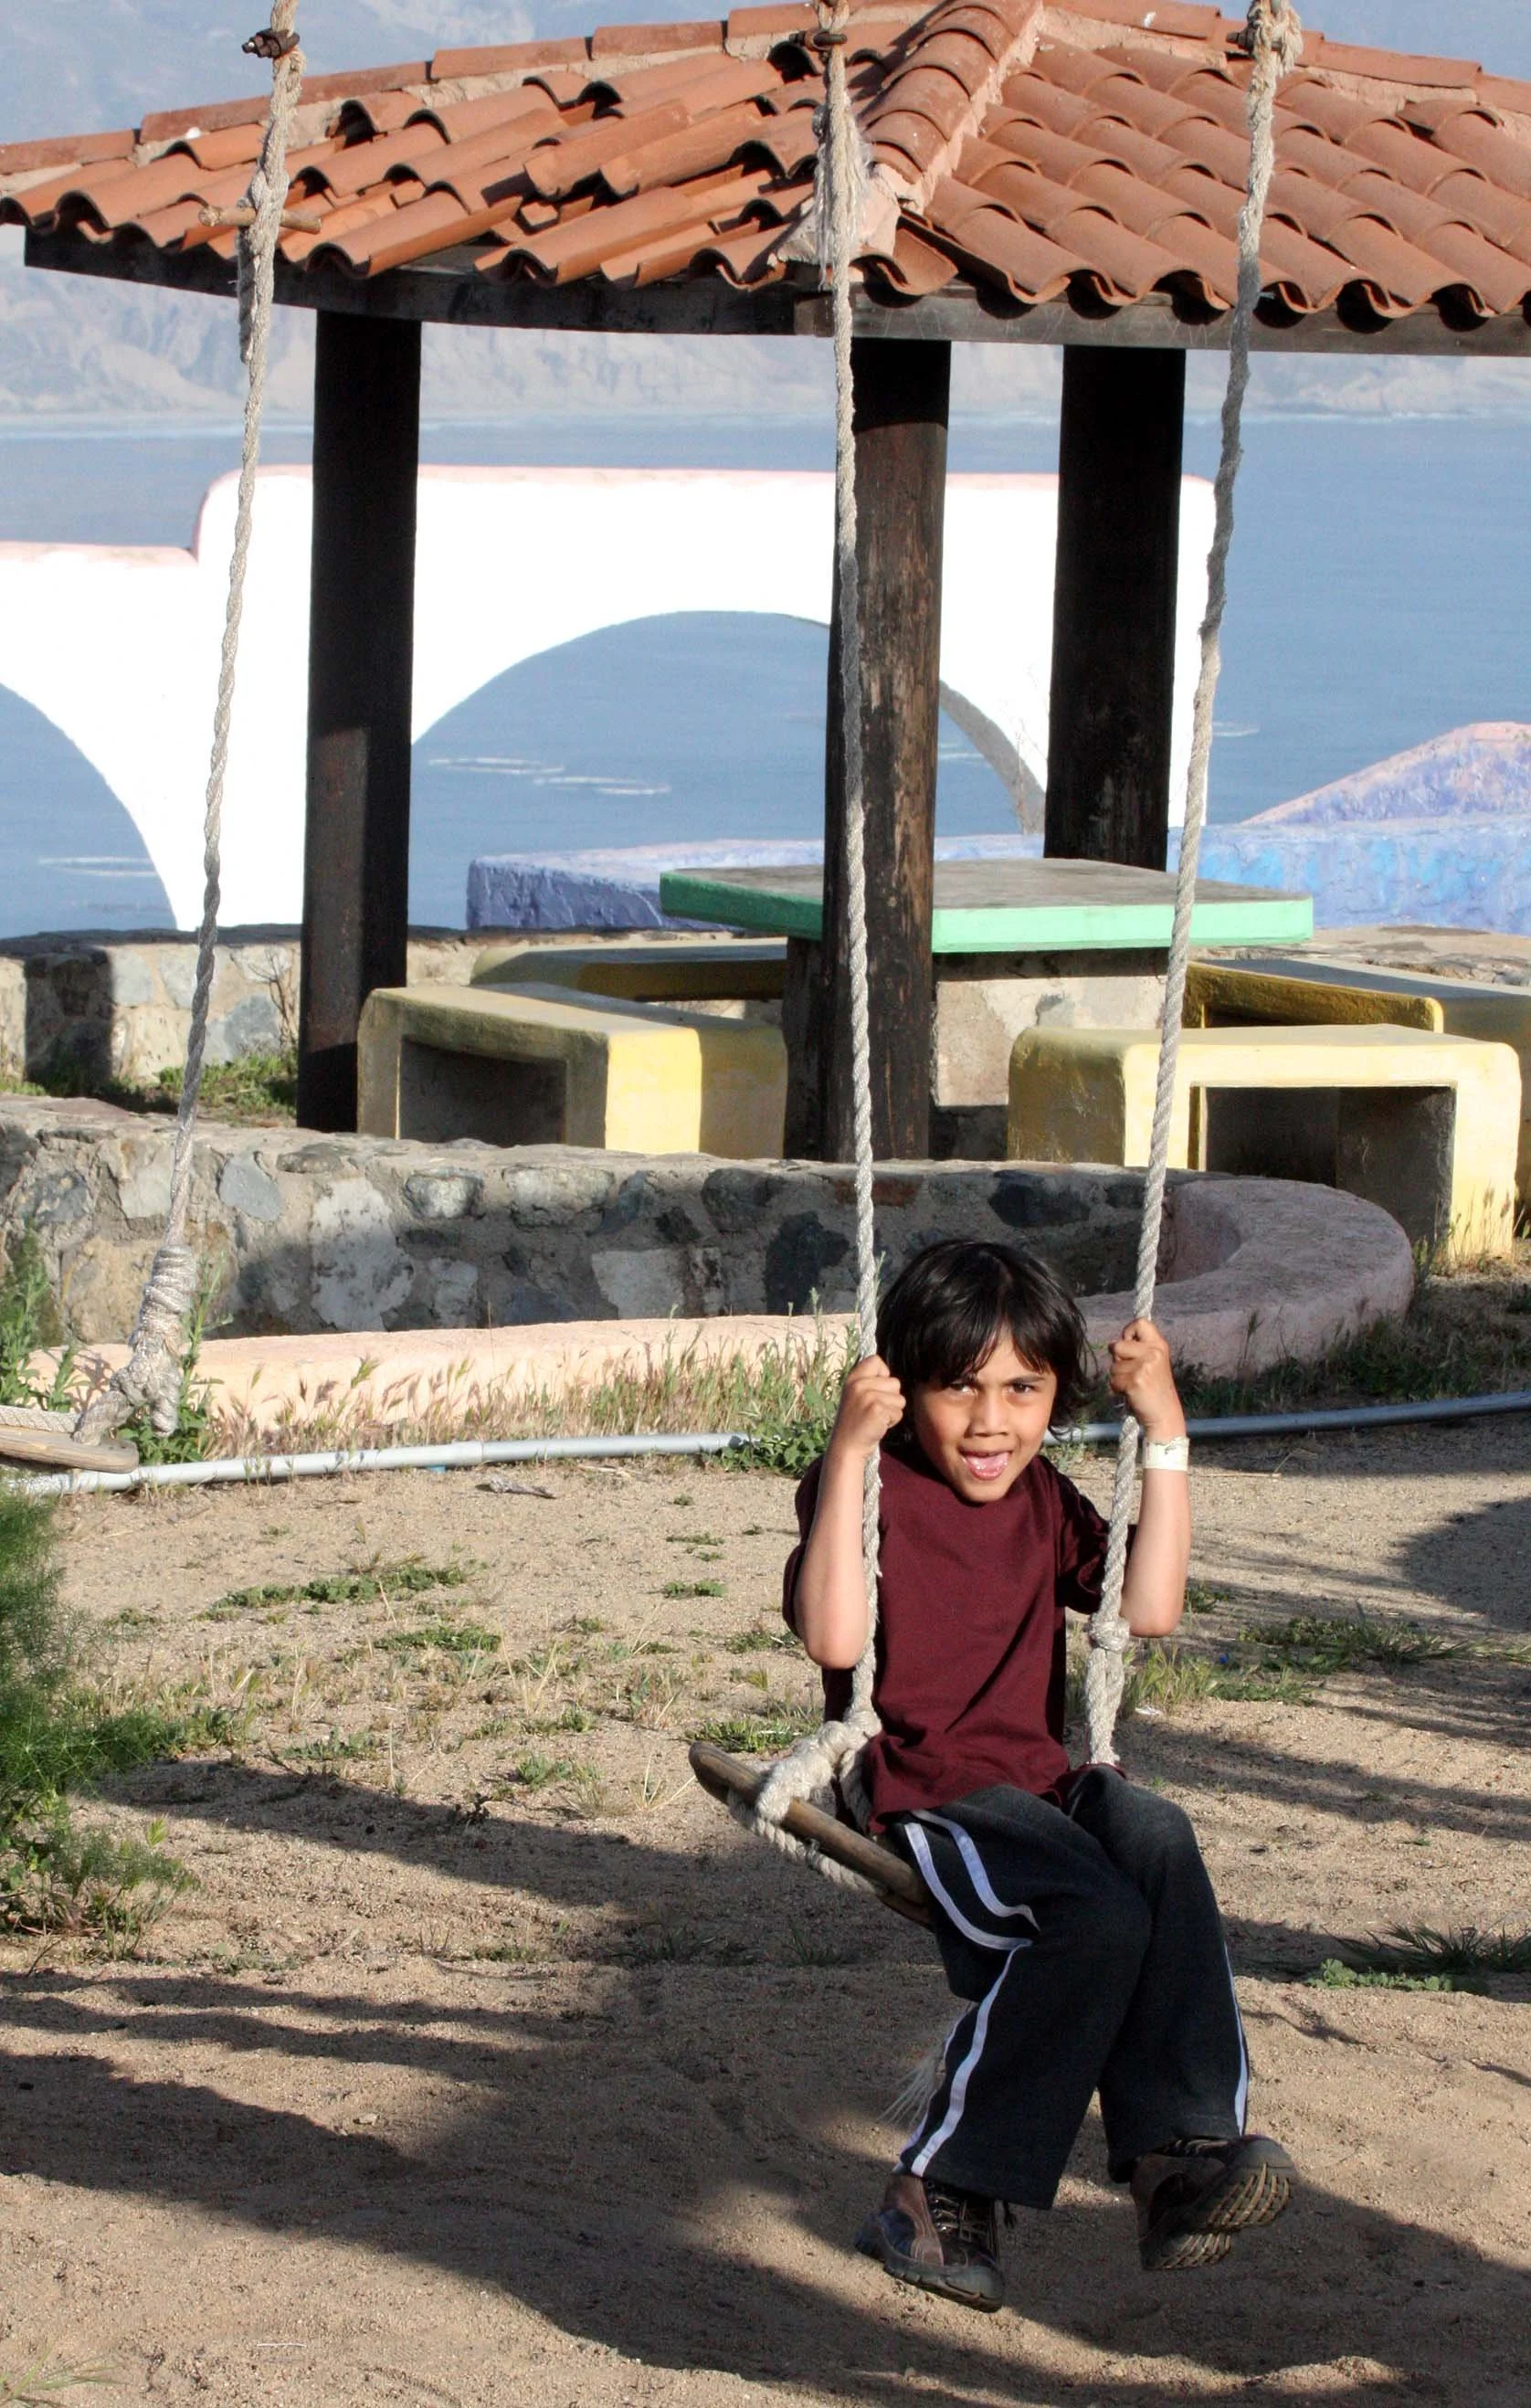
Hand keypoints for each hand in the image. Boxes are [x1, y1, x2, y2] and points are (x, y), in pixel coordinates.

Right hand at [831, 1353, 904, 1460]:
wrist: (847, 1447)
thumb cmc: (855, 1422)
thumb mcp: (856, 1395)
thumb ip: (869, 1382)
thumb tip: (890, 1375)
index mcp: (852, 1378)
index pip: (876, 1360)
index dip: (883, 1374)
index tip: (876, 1390)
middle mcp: (859, 1385)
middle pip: (895, 1382)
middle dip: (891, 1398)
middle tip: (874, 1410)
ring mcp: (868, 1397)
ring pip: (900, 1399)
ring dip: (892, 1411)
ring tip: (876, 1418)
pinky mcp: (877, 1410)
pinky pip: (898, 1412)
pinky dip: (892, 1421)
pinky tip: (878, 1425)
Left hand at [1107, 1319, 1184, 1442]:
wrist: (1165, 1414)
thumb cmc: (1154, 1388)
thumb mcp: (1153, 1362)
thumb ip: (1137, 1350)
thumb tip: (1111, 1343)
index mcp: (1159, 1345)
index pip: (1140, 1322)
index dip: (1128, 1332)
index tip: (1129, 1344)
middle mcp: (1154, 1352)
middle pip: (1118, 1345)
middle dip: (1118, 1359)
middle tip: (1131, 1372)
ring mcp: (1145, 1366)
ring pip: (1113, 1366)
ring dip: (1118, 1377)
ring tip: (1134, 1385)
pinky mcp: (1136, 1381)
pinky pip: (1113, 1380)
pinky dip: (1117, 1389)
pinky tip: (1131, 1393)